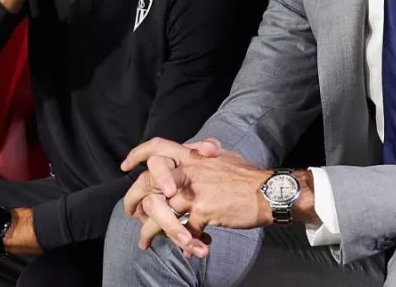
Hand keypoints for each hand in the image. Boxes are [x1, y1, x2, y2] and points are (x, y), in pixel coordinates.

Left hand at [120, 138, 270, 257]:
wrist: (269, 192)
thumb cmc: (250, 176)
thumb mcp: (226, 156)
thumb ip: (208, 153)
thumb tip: (202, 148)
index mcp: (193, 156)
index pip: (158, 147)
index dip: (138, 154)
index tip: (125, 166)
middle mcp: (190, 170)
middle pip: (147, 182)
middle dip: (132, 199)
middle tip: (131, 213)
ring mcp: (195, 191)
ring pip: (159, 211)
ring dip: (149, 231)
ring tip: (146, 243)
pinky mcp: (203, 211)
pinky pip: (184, 231)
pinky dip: (185, 244)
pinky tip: (191, 249)